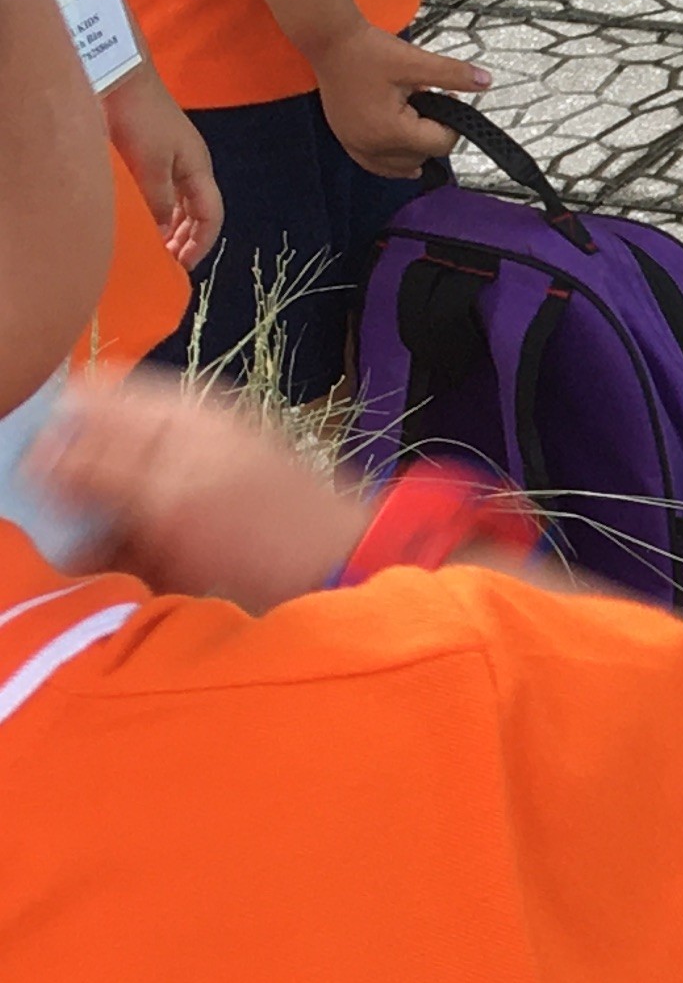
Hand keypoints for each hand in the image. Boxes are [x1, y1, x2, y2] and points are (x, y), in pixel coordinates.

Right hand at [31, 372, 371, 605]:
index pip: (91, 397)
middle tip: (58, 530)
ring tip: (88, 567)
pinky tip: (116, 585)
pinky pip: (143, 542)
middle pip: (97, 455)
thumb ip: (102, 467)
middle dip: (70, 496)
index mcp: (178, 415)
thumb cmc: (271, 529)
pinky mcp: (202, 536)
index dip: (53, 431)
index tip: (28, 476)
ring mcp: (194, 490)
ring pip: (115, 505)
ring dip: (95, 539)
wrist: (351, 575)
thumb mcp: (174, 495)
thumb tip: (35, 451)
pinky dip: (126, 563)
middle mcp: (183, 444)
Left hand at [102, 69, 220, 268]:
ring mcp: (171, 157)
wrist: (119, 74)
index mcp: (198, 169)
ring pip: (178, 201)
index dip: (201, 243)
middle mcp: (190, 166)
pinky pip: (160, 189)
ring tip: (154, 245)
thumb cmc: (140, 118)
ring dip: (170, 225)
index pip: (211, 216)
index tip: (182, 266)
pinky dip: (155, 208)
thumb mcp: (150, 165)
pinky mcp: (150, 149)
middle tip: (165, 261)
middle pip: (197, 212)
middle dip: (185, 238)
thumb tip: (162, 233)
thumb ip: (158, 201)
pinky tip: (141, 216)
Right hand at [312, 21, 485, 178]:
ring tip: (409, 116)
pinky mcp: (345, 139)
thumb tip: (485, 81)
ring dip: (413, 149)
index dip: (450, 123)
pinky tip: (403, 153)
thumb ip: (452, 75)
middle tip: (424, 103)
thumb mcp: (415, 61)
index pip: (439, 144)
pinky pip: (375, 164)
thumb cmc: (366, 50)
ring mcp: (355, 145)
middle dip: (429, 134)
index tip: (445, 100)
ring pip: (400, 166)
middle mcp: (370, 145)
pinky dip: (392, 160)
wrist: (328, 40)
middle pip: (422, 157)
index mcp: (390, 130)